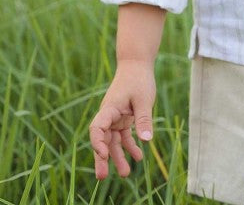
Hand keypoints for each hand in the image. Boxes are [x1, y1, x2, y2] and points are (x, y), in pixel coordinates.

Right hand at [89, 60, 155, 178]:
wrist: (137, 64)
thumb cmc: (139, 79)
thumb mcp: (144, 99)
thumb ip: (144, 119)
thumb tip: (146, 141)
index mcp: (109, 109)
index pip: (96, 128)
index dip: (97, 143)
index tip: (103, 154)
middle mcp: (109, 115)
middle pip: (103, 140)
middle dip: (102, 159)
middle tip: (102, 177)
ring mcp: (116, 117)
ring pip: (114, 141)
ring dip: (118, 156)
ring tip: (126, 174)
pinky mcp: (124, 118)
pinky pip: (124, 135)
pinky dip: (130, 146)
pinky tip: (138, 157)